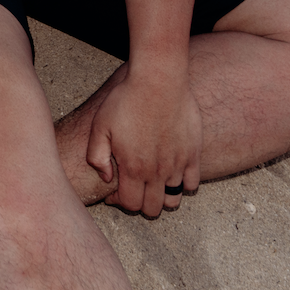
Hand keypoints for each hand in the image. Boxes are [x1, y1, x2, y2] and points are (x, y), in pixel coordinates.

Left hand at [83, 60, 200, 217]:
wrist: (158, 81)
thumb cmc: (126, 100)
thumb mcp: (99, 126)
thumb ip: (97, 156)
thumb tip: (106, 177)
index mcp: (133, 167)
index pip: (130, 204)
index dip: (120, 202)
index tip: (115, 191)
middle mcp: (156, 171)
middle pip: (152, 208)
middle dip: (140, 204)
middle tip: (134, 189)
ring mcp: (177, 164)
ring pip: (173, 200)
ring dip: (161, 197)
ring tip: (153, 184)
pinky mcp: (193, 154)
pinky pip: (192, 184)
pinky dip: (183, 185)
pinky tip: (172, 173)